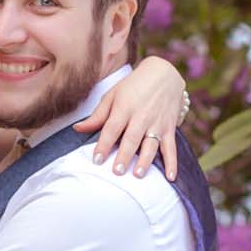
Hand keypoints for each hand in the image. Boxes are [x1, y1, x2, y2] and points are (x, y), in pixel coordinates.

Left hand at [73, 54, 184, 178]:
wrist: (164, 73)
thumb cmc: (134, 85)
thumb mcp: (113, 95)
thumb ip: (97, 115)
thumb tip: (77, 129)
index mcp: (124, 107)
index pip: (112, 128)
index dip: (104, 144)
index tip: (96, 160)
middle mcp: (141, 116)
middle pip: (131, 138)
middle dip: (124, 155)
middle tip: (117, 171)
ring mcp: (157, 123)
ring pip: (151, 144)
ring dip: (145, 160)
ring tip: (138, 174)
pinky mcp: (169, 128)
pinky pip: (171, 147)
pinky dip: (172, 163)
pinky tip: (170, 177)